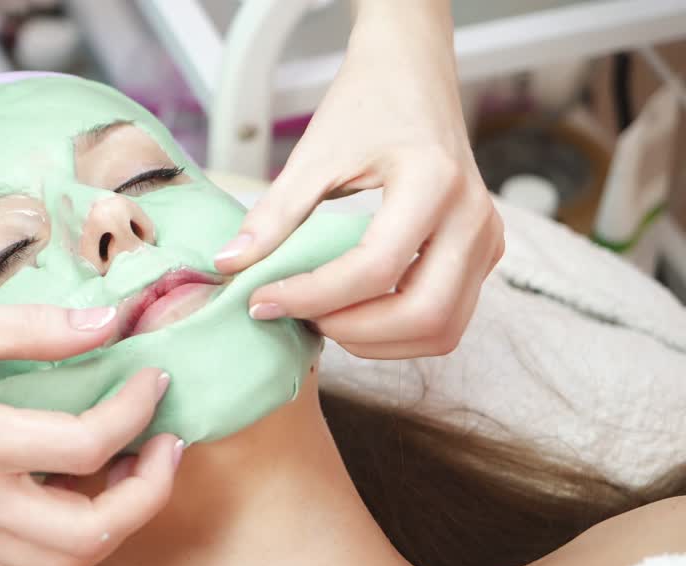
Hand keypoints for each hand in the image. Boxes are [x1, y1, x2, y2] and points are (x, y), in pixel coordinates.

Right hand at [0, 304, 178, 565]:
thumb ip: (30, 330)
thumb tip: (108, 322)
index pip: (83, 447)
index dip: (136, 412)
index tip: (153, 378)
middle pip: (87, 535)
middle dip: (147, 495)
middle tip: (165, 445)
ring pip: (59, 564)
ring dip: (112, 524)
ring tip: (128, 467)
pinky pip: (22, 562)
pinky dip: (67, 538)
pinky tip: (74, 488)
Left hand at [214, 1, 503, 359]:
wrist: (412, 73)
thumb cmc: (365, 103)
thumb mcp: (313, 155)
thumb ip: (273, 214)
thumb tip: (229, 265)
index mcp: (433, 182)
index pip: (374, 269)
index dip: (312, 297)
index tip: (261, 301)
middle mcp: (474, 216)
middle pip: (423, 315)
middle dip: (352, 331)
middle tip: (298, 316)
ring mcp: (487, 239)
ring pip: (442, 330)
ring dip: (378, 341)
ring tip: (323, 316)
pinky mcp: (485, 254)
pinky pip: (448, 319)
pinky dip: (398, 332)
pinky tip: (353, 310)